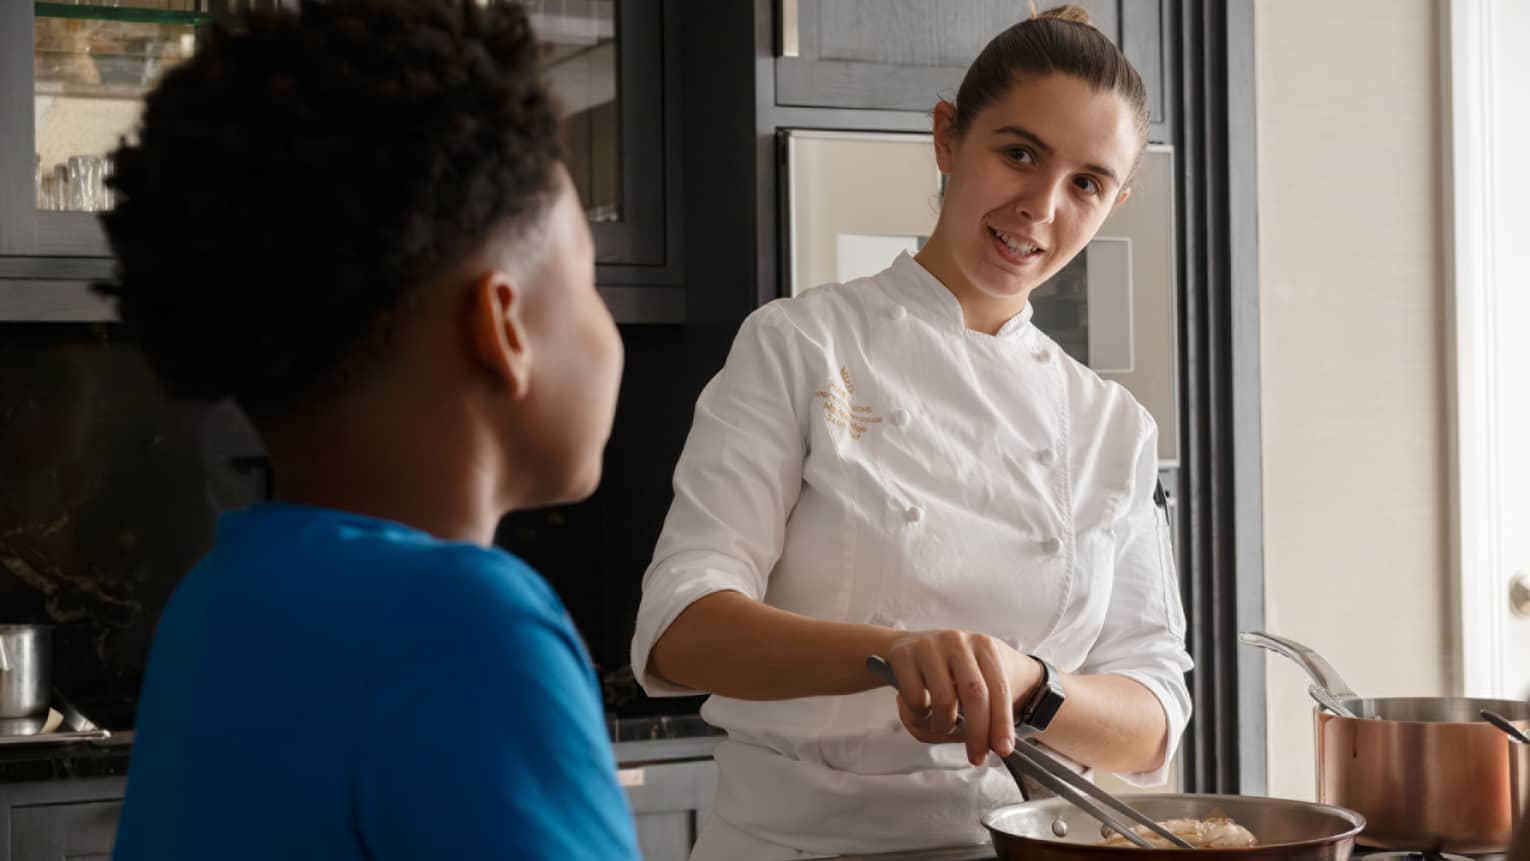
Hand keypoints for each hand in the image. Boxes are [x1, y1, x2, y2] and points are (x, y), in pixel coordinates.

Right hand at [882, 630, 1043, 765]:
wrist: (908, 647)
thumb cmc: (947, 670)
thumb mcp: (974, 678)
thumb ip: (987, 707)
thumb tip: (993, 743)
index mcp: (984, 646)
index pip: (999, 688)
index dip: (1002, 722)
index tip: (1003, 749)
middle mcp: (958, 642)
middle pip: (975, 695)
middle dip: (977, 733)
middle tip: (976, 757)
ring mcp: (930, 647)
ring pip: (943, 701)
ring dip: (944, 726)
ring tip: (941, 727)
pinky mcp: (904, 656)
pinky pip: (916, 700)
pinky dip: (919, 715)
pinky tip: (920, 708)